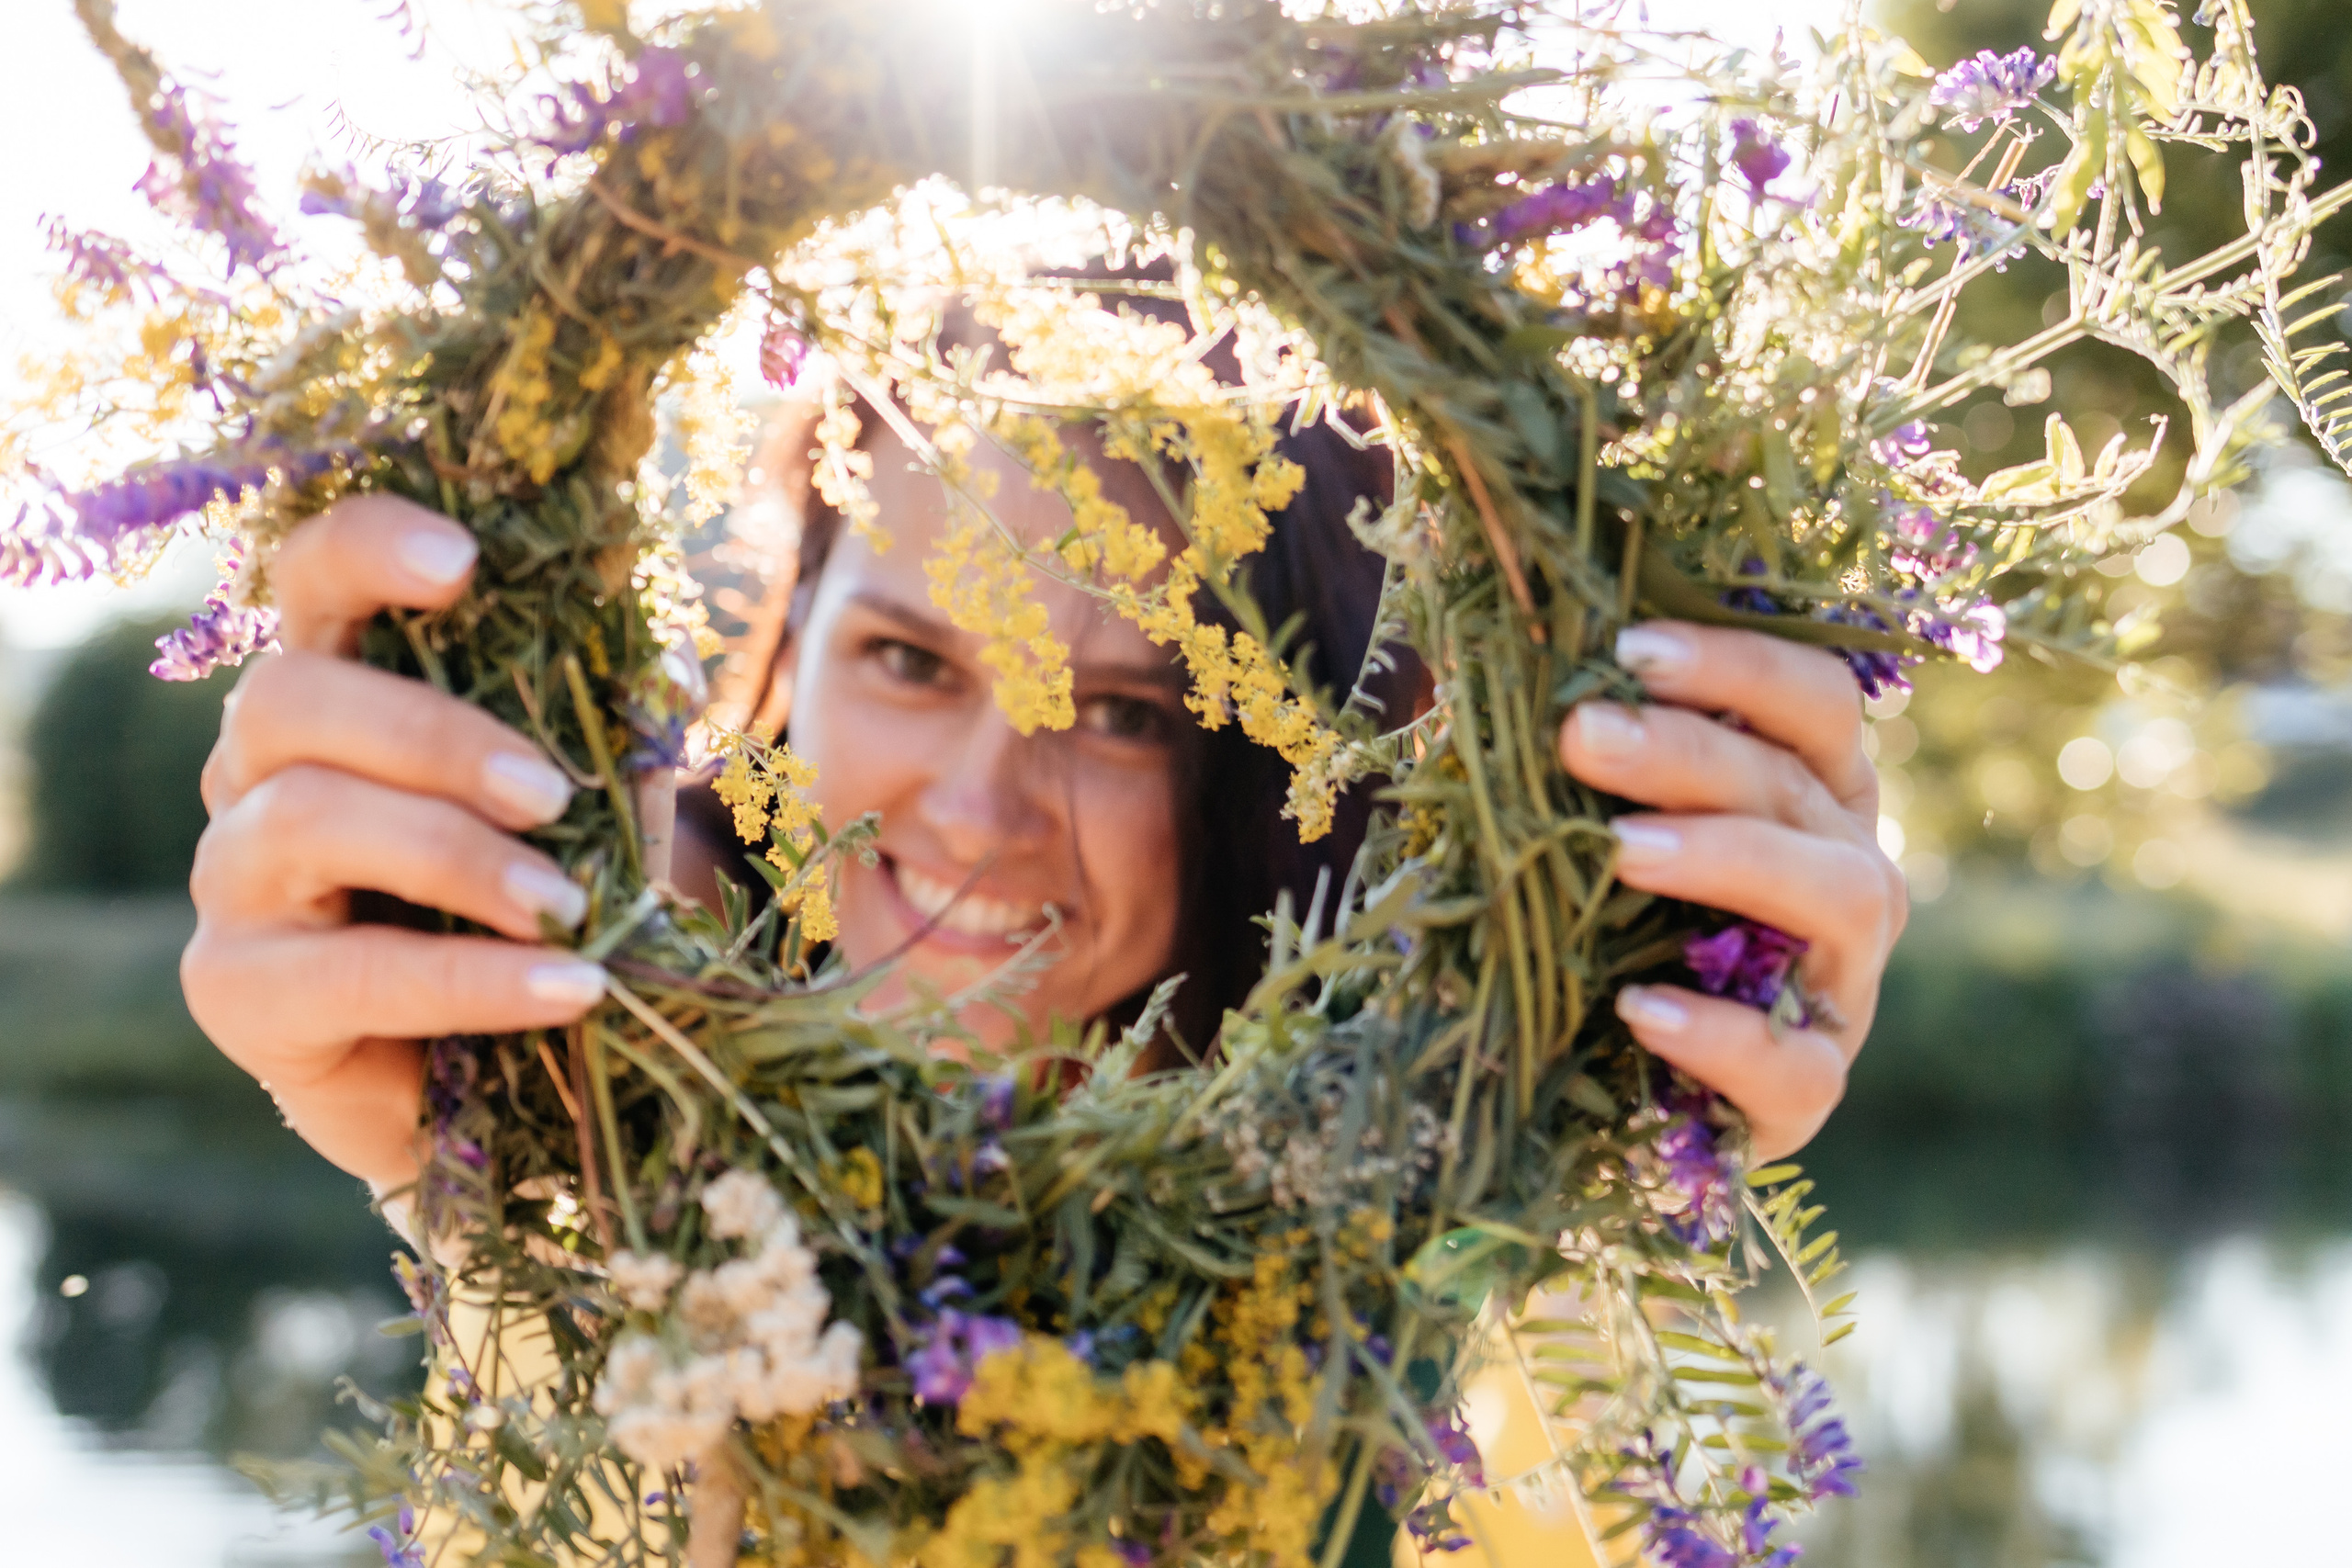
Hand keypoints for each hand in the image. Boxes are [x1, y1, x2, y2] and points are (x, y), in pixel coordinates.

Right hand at [181, 495, 609, 1188]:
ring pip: (302, 820)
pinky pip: (346, 973)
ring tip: (566, 907)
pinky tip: (567, 987)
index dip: (366, 548)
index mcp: (338, 694)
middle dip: (430, 736)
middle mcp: (256, 771)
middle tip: (551, 794)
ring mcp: (230, 879)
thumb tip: (670, 665)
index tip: (463, 561)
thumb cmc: (528, 911)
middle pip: (288, 696)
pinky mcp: (235, 992)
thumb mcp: (581, 811)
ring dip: (453, 857)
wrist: (491, 1085)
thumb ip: (601, 734)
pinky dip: (470, 979)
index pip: (311, 582)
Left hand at [1559, 621, 1905, 1159]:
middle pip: (1801, 788)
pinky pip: (1798, 1066)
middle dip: (1689, 752)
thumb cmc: (1600, 926)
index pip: (1813, 702)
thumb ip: (1582, 757)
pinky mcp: (1810, 1093)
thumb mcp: (1589, 829)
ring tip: (1622, 852)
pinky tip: (1639, 1010)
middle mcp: (1848, 875)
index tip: (1629, 646)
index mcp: (1810, 794)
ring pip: (1843, 900)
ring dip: (1730, 860)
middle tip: (1582, 735)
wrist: (1603, 1088)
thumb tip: (1499, 649)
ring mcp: (1844, 987)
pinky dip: (1724, 1035)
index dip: (1737, 662)